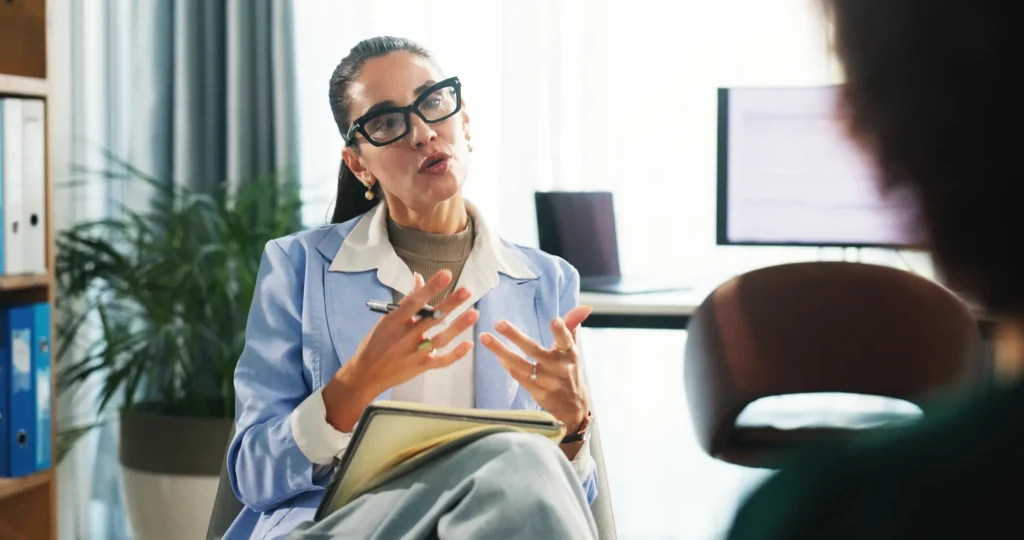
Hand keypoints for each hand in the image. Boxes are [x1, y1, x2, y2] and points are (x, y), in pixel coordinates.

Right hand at [324, 270, 478, 430]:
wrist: (365, 376)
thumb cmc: (374, 344)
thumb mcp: (385, 321)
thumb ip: (405, 302)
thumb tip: (419, 278)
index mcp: (393, 322)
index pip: (414, 301)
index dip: (430, 288)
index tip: (446, 275)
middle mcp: (404, 337)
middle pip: (431, 318)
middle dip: (450, 304)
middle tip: (467, 291)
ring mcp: (414, 354)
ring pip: (440, 339)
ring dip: (458, 326)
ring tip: (474, 313)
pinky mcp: (420, 367)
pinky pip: (441, 361)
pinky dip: (456, 354)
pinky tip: (469, 344)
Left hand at [480, 305, 592, 434]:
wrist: (574, 408)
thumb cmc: (570, 372)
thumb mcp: (573, 350)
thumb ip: (572, 326)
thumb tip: (584, 307)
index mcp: (569, 354)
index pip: (566, 340)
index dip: (561, 331)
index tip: (554, 320)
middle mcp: (558, 368)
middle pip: (534, 350)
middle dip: (515, 336)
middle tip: (499, 323)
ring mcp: (547, 382)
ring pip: (520, 364)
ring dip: (501, 351)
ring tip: (485, 337)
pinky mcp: (538, 393)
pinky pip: (519, 377)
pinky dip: (508, 366)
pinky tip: (497, 355)